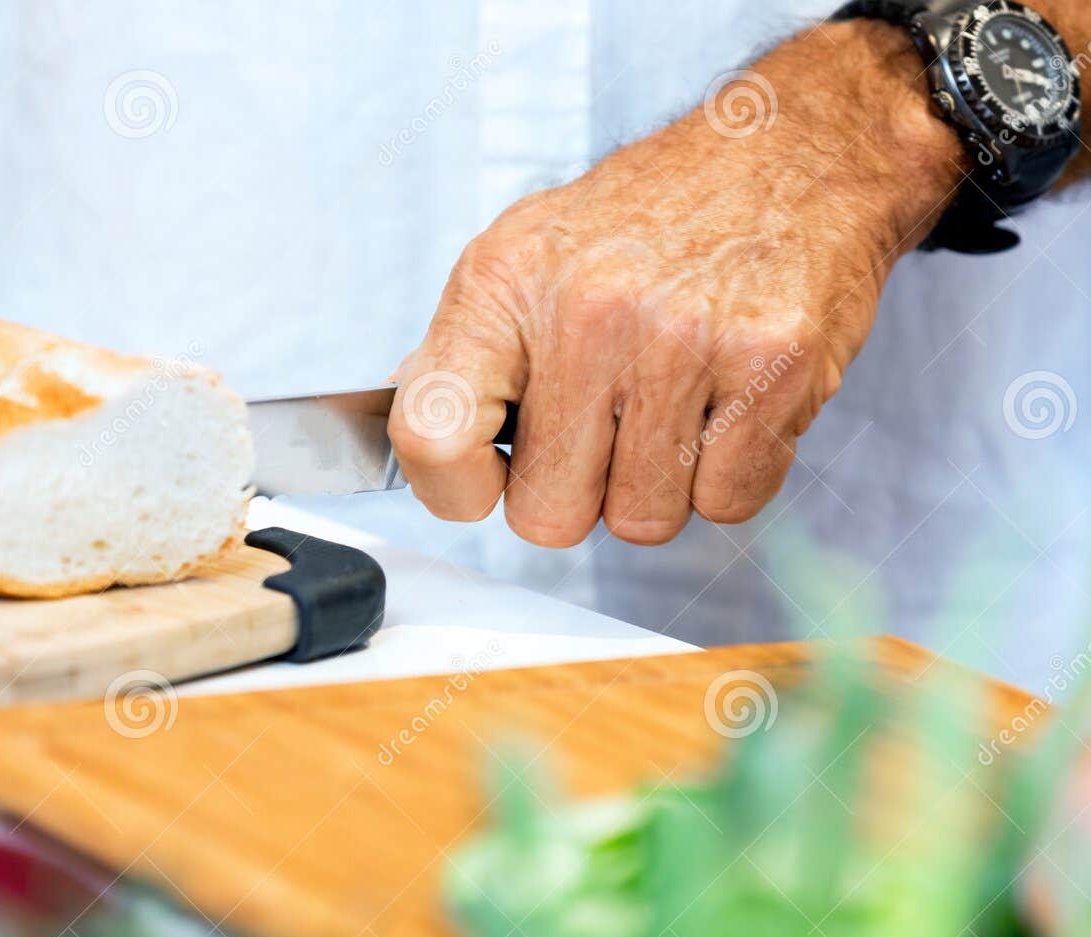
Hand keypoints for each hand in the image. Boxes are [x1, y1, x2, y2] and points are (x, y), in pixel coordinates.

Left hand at [390, 22, 963, 546]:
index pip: (431, 436)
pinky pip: (729, 503)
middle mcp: (585, 310)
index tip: (487, 479)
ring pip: (642, 520)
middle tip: (607, 429)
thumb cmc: (646, 222)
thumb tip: (416, 444)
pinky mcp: (772, 363)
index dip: (454, 488)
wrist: (785, 151)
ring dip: (660, 485)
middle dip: (579, 493)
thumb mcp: (525, 257)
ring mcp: (682, 338)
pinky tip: (727, 403)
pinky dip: (731, 475)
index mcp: (503, 283)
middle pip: (547, 514)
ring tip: (674, 404)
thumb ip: (467, 356)